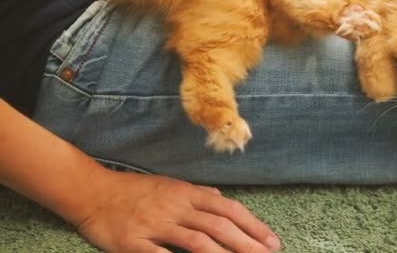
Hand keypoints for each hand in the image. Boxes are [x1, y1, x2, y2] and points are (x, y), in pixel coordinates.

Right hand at [77, 171, 280, 252]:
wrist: (93, 192)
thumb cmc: (134, 190)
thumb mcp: (170, 185)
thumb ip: (197, 194)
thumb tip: (221, 198)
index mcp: (187, 193)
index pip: (228, 209)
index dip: (253, 225)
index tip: (272, 241)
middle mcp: (176, 207)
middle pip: (219, 226)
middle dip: (247, 244)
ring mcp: (156, 225)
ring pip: (197, 242)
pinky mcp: (134, 243)